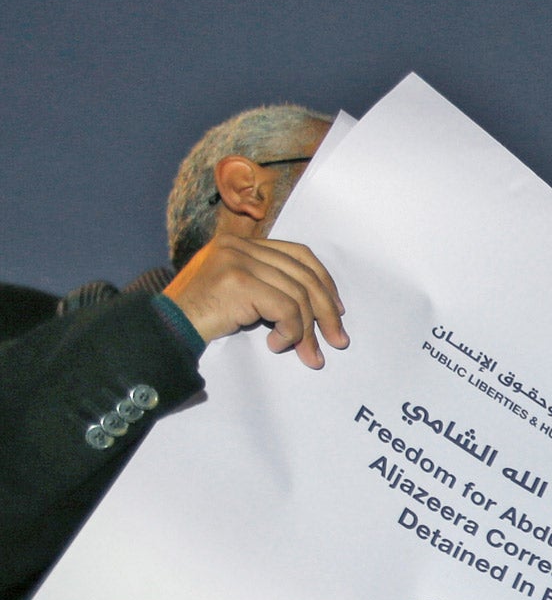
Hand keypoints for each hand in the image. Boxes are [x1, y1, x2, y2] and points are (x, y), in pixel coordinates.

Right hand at [162, 233, 346, 367]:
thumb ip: (268, 288)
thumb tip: (319, 311)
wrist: (165, 327)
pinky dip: (290, 332)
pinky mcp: (238, 281)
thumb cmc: (201, 317)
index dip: (324, 281)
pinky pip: (286, 309)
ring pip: (298, 295)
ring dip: (308, 331)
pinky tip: (277, 346)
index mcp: (241, 243)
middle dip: (326, 312)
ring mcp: (237, 260)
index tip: (336, 310)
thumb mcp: (238, 294)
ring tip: (309, 355)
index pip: (298, 254)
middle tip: (338, 340)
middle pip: (303, 274)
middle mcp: (239, 246)